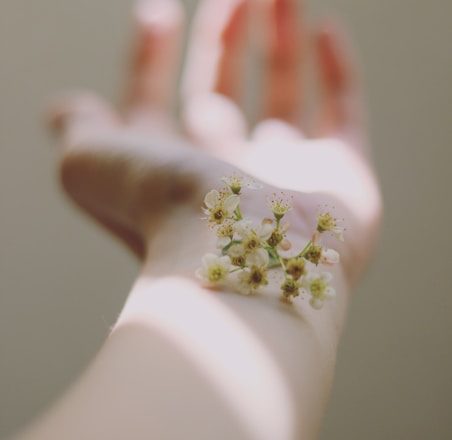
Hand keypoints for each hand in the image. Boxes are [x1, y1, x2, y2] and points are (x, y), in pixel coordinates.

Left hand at [49, 0, 380, 284]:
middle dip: (224, 38)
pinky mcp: (344, 174)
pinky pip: (344, 113)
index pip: (157, 102)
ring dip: (282, 39)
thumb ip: (79, 132)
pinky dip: (337, 71)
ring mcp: (290, 173)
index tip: (156, 14)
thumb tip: (64, 108)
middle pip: (222, 92)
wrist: (246, 262)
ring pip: (283, 94)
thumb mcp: (93, 165)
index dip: (151, 57)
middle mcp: (228, 173)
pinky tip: (325, 28)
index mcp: (171, 170)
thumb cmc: (165, 212)